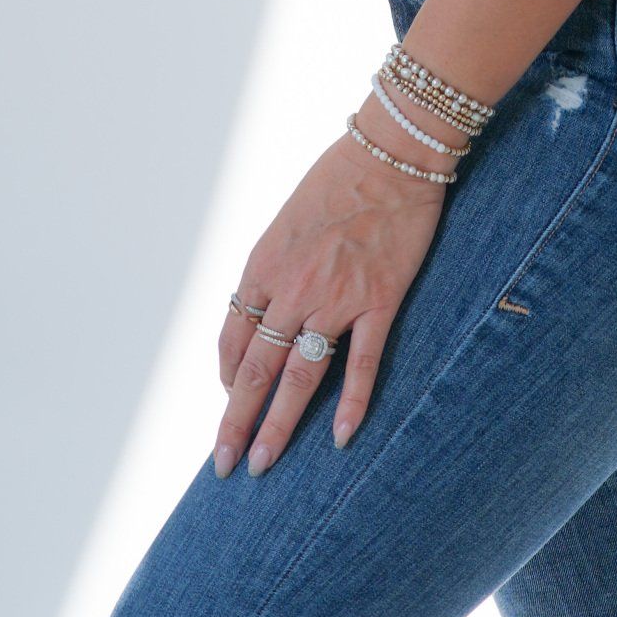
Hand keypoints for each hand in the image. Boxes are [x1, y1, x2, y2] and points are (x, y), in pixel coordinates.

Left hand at [213, 110, 452, 477]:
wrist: (392, 150)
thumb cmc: (337, 178)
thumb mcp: (286, 221)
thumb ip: (274, 269)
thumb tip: (265, 313)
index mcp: (264, 266)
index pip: (234, 338)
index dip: (228, 377)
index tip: (229, 401)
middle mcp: (292, 287)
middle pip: (256, 369)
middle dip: (236, 422)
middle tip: (225, 465)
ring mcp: (336, 297)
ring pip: (300, 376)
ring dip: (279, 426)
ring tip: (263, 465)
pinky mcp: (379, 300)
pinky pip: (361, 363)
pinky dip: (352, 404)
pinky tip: (343, 438)